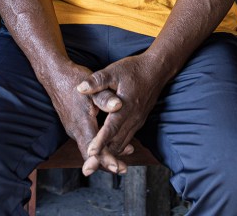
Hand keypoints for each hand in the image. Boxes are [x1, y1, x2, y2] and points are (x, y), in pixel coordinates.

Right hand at [41, 62, 130, 174]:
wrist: (54, 75)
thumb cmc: (74, 79)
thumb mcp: (92, 86)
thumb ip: (105, 98)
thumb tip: (118, 105)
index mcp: (81, 123)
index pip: (93, 149)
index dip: (106, 159)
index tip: (118, 167)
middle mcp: (75, 130)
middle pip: (90, 155)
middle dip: (106, 162)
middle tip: (123, 169)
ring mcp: (73, 128)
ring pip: (87, 148)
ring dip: (103, 155)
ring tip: (122, 159)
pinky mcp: (73, 125)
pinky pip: (85, 140)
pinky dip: (98, 145)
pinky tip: (110, 142)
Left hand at [76, 53, 170, 174]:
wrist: (156, 70)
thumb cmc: (134, 69)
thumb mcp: (113, 71)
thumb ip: (97, 81)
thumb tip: (80, 88)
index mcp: (126, 107)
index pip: (111, 128)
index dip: (100, 141)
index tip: (90, 152)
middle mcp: (133, 118)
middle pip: (117, 142)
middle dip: (103, 156)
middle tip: (88, 167)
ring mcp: (137, 121)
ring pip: (122, 143)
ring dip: (110, 154)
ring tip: (95, 165)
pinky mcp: (138, 121)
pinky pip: (127, 139)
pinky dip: (117, 147)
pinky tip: (108, 152)